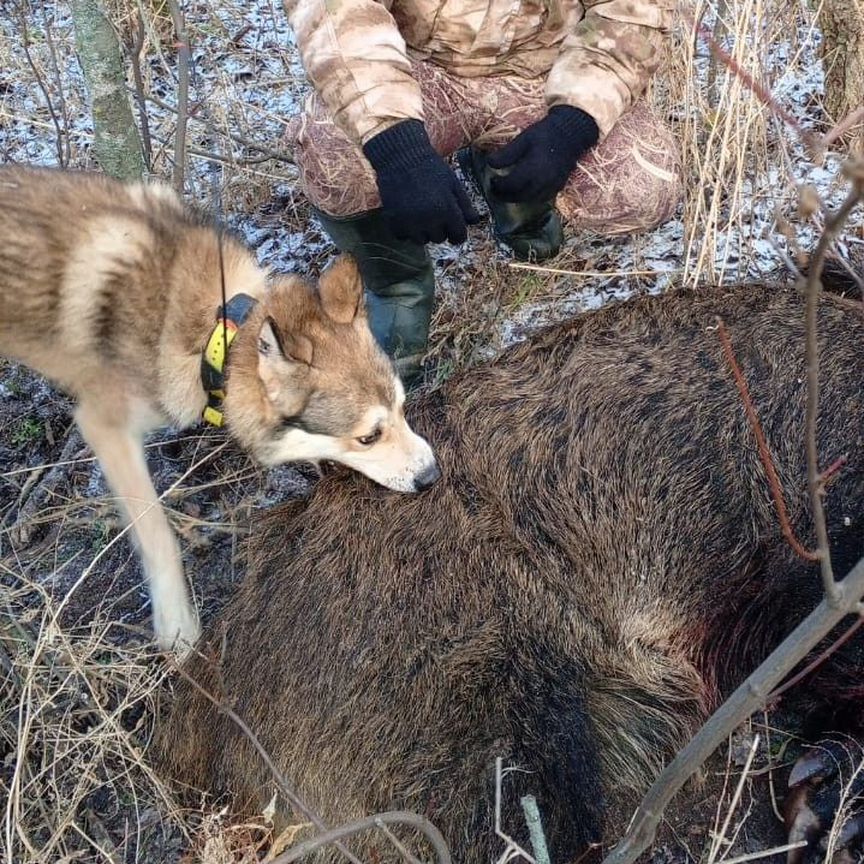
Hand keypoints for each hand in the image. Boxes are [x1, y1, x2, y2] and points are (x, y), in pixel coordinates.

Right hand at [363, 119, 479, 244]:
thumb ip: (465, 205)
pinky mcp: (394, 222)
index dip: (458, 234)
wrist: (401, 156)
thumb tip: (473, 223)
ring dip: (422, 231)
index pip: (459, 237)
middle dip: (439, 229)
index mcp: (447, 211)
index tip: (454, 230)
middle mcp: (429, 220)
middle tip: (433, 212)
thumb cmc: (431, 168)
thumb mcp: (453, 183)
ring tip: (419, 213)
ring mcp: (410, 223)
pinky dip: (405, 229)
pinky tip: (405, 213)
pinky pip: (403, 236)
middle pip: (439, 239)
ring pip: (421, 241)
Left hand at [486, 106, 598, 202]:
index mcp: (534, 167)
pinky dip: (529, 198)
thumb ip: (507, 153)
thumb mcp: (524, 139)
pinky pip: (541, 199)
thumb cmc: (545, 134)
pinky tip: (523, 191)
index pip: (512, 184)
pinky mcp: (558, 187)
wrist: (571, 134)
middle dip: (505, 195)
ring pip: (530, 200)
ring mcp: (552, 185)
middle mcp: (544, 180)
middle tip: (495, 190)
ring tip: (506, 192)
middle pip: (519, 196)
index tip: (492, 181)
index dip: (499, 186)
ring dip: (516, 198)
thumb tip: (489, 163)